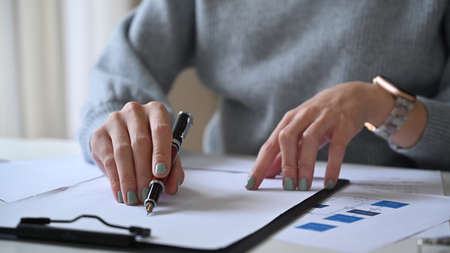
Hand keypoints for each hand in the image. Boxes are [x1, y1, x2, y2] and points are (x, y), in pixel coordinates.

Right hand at [90, 101, 183, 204]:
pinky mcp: (99, 134)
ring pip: (122, 152)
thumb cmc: (151, 142)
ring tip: (134, 197)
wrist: (124, 133)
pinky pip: (108, 159)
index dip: (161, 153)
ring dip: (129, 179)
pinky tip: (121, 192)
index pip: (160, 130)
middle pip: (140, 142)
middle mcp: (135, 112)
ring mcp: (115, 121)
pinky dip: (116, 179)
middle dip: (144, 172)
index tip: (161, 173)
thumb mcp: (166, 152)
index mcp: (156, 111)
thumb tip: (172, 186)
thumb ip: (173, 169)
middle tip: (147, 192)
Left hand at [246, 81, 393, 190]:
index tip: (253, 183)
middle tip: (286, 186)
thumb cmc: (320, 115)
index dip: (260, 165)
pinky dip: (332, 165)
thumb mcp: (300, 131)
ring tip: (303, 185)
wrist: (351, 95)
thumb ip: (285, 151)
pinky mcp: (343, 125)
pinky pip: (336, 146)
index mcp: (289, 121)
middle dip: (285, 163)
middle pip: (287, 138)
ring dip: (305, 164)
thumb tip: (268, 172)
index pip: (270, 145)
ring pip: (309, 140)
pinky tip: (329, 181)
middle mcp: (303, 117)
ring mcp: (323, 119)